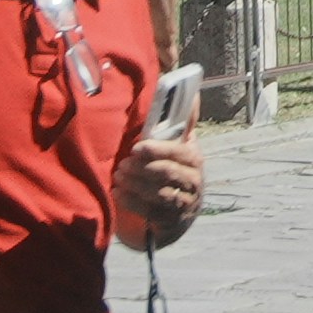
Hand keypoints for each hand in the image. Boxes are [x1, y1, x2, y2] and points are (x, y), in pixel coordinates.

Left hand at [121, 124, 205, 246]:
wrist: (182, 210)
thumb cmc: (176, 169)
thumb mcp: (182, 148)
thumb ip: (184, 123)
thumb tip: (192, 92)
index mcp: (195, 160)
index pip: (180, 153)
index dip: (158, 150)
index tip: (136, 147)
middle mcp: (194, 182)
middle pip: (168, 173)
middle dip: (142, 168)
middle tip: (122, 164)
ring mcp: (184, 203)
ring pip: (159, 193)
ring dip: (135, 185)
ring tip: (117, 177)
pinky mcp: (171, 220)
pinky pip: (151, 212)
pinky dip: (132, 202)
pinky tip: (117, 193)